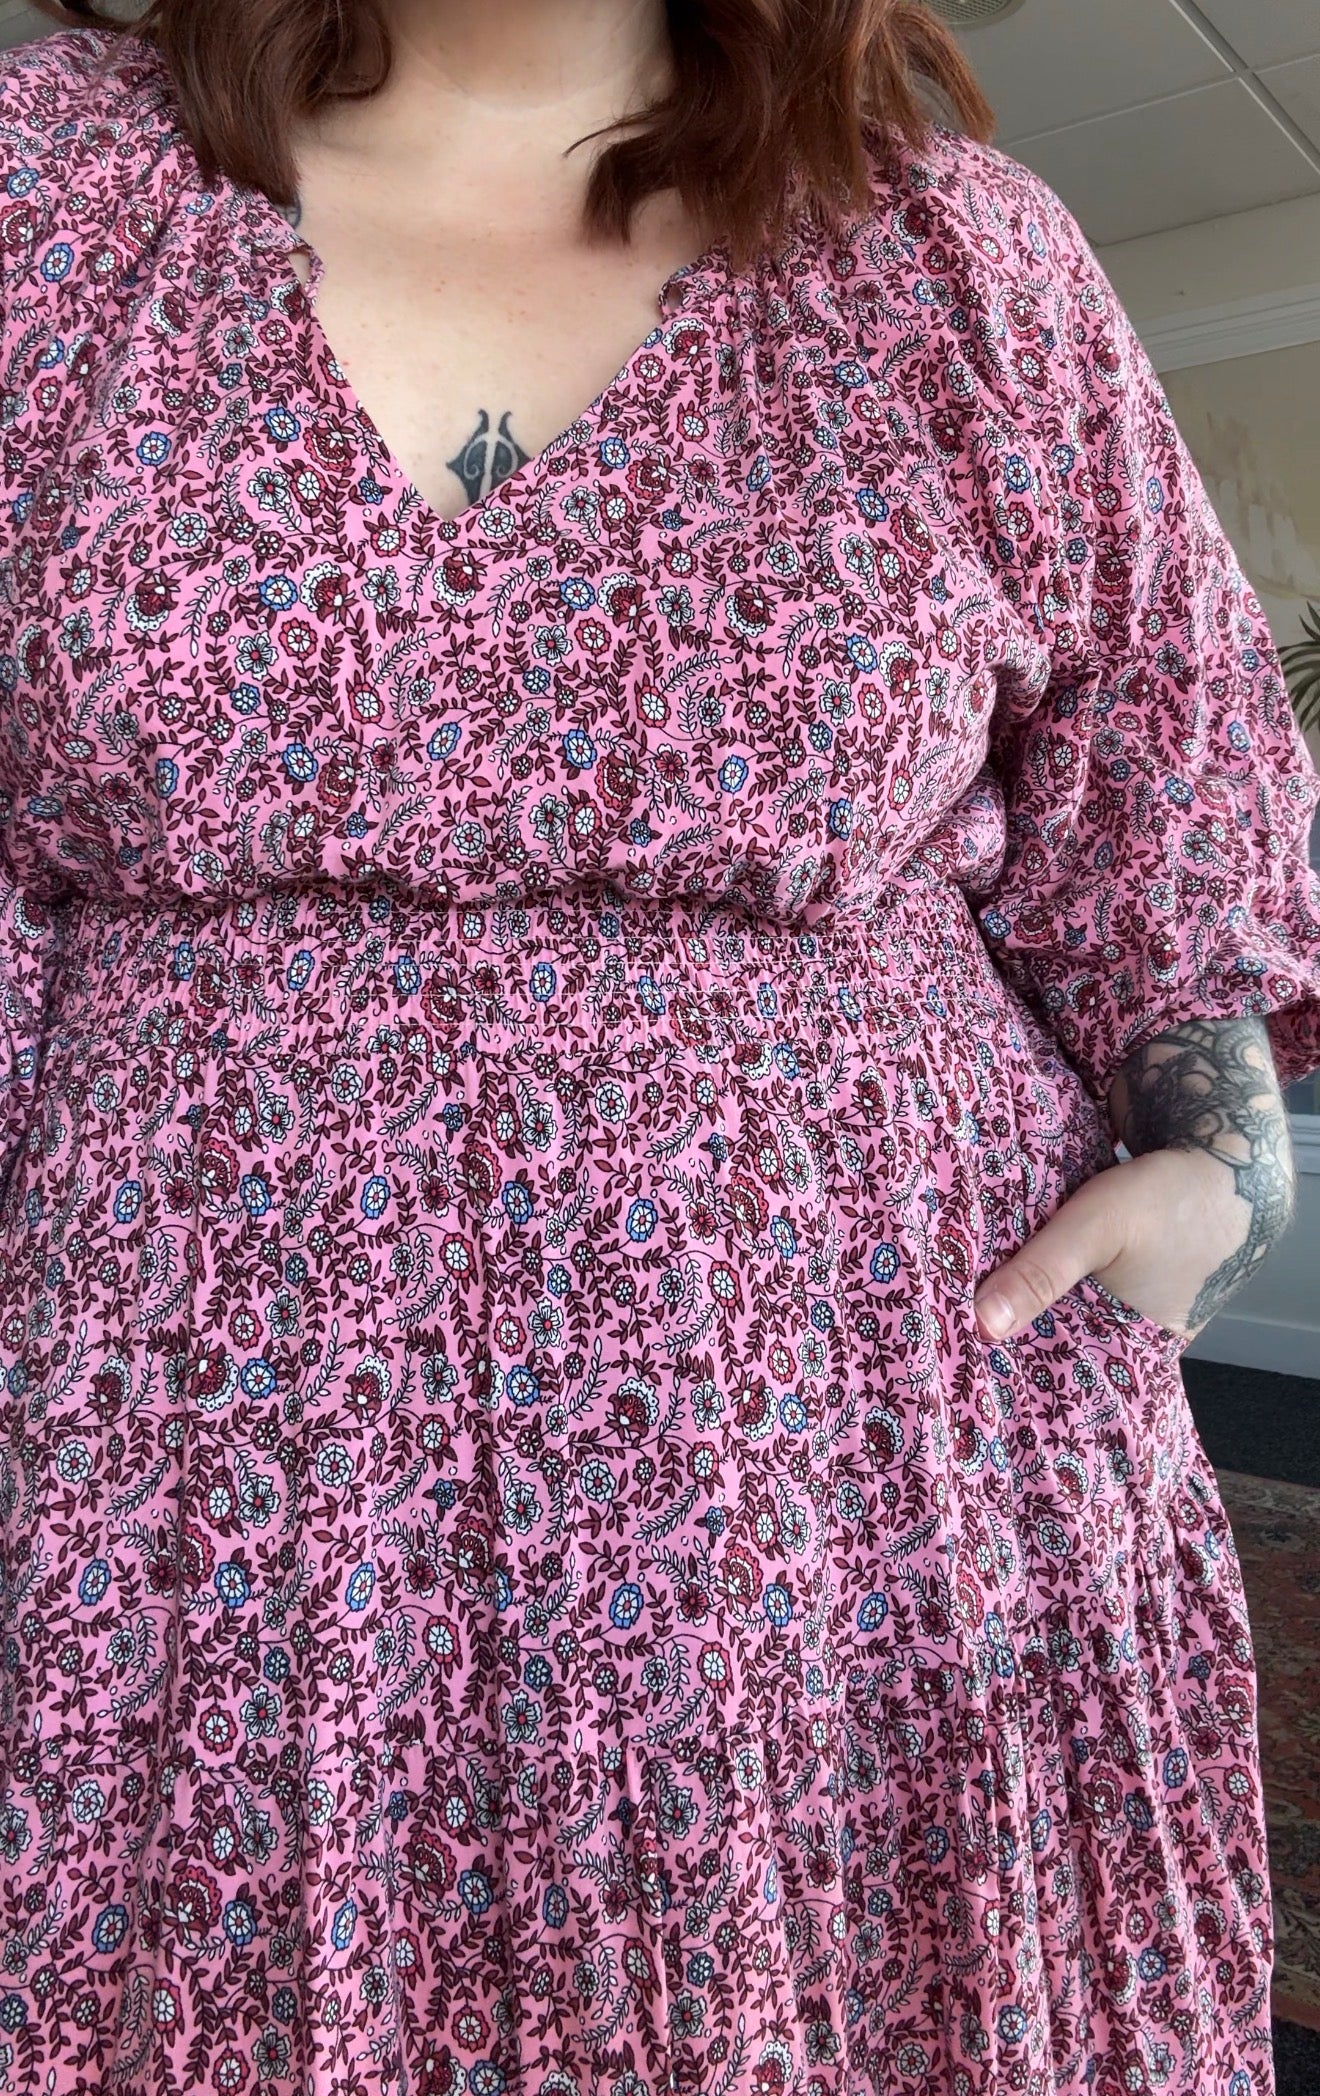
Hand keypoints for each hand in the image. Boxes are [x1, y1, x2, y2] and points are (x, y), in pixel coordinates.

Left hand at [972, 1145, 1251, 1343]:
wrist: (1227, 1154)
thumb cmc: (1169, 1199)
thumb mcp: (1094, 1231)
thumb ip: (1040, 1274)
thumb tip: (981, 1325)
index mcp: (1139, 1350)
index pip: (1064, 1376)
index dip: (1017, 1366)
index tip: (965, 1358)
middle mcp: (1137, 1335)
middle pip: (1060, 1340)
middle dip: (1015, 1328)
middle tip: (954, 1325)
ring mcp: (1133, 1302)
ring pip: (1066, 1307)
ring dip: (1028, 1295)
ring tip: (966, 1297)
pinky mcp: (1126, 1271)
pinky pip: (1076, 1281)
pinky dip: (1049, 1271)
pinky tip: (1006, 1264)